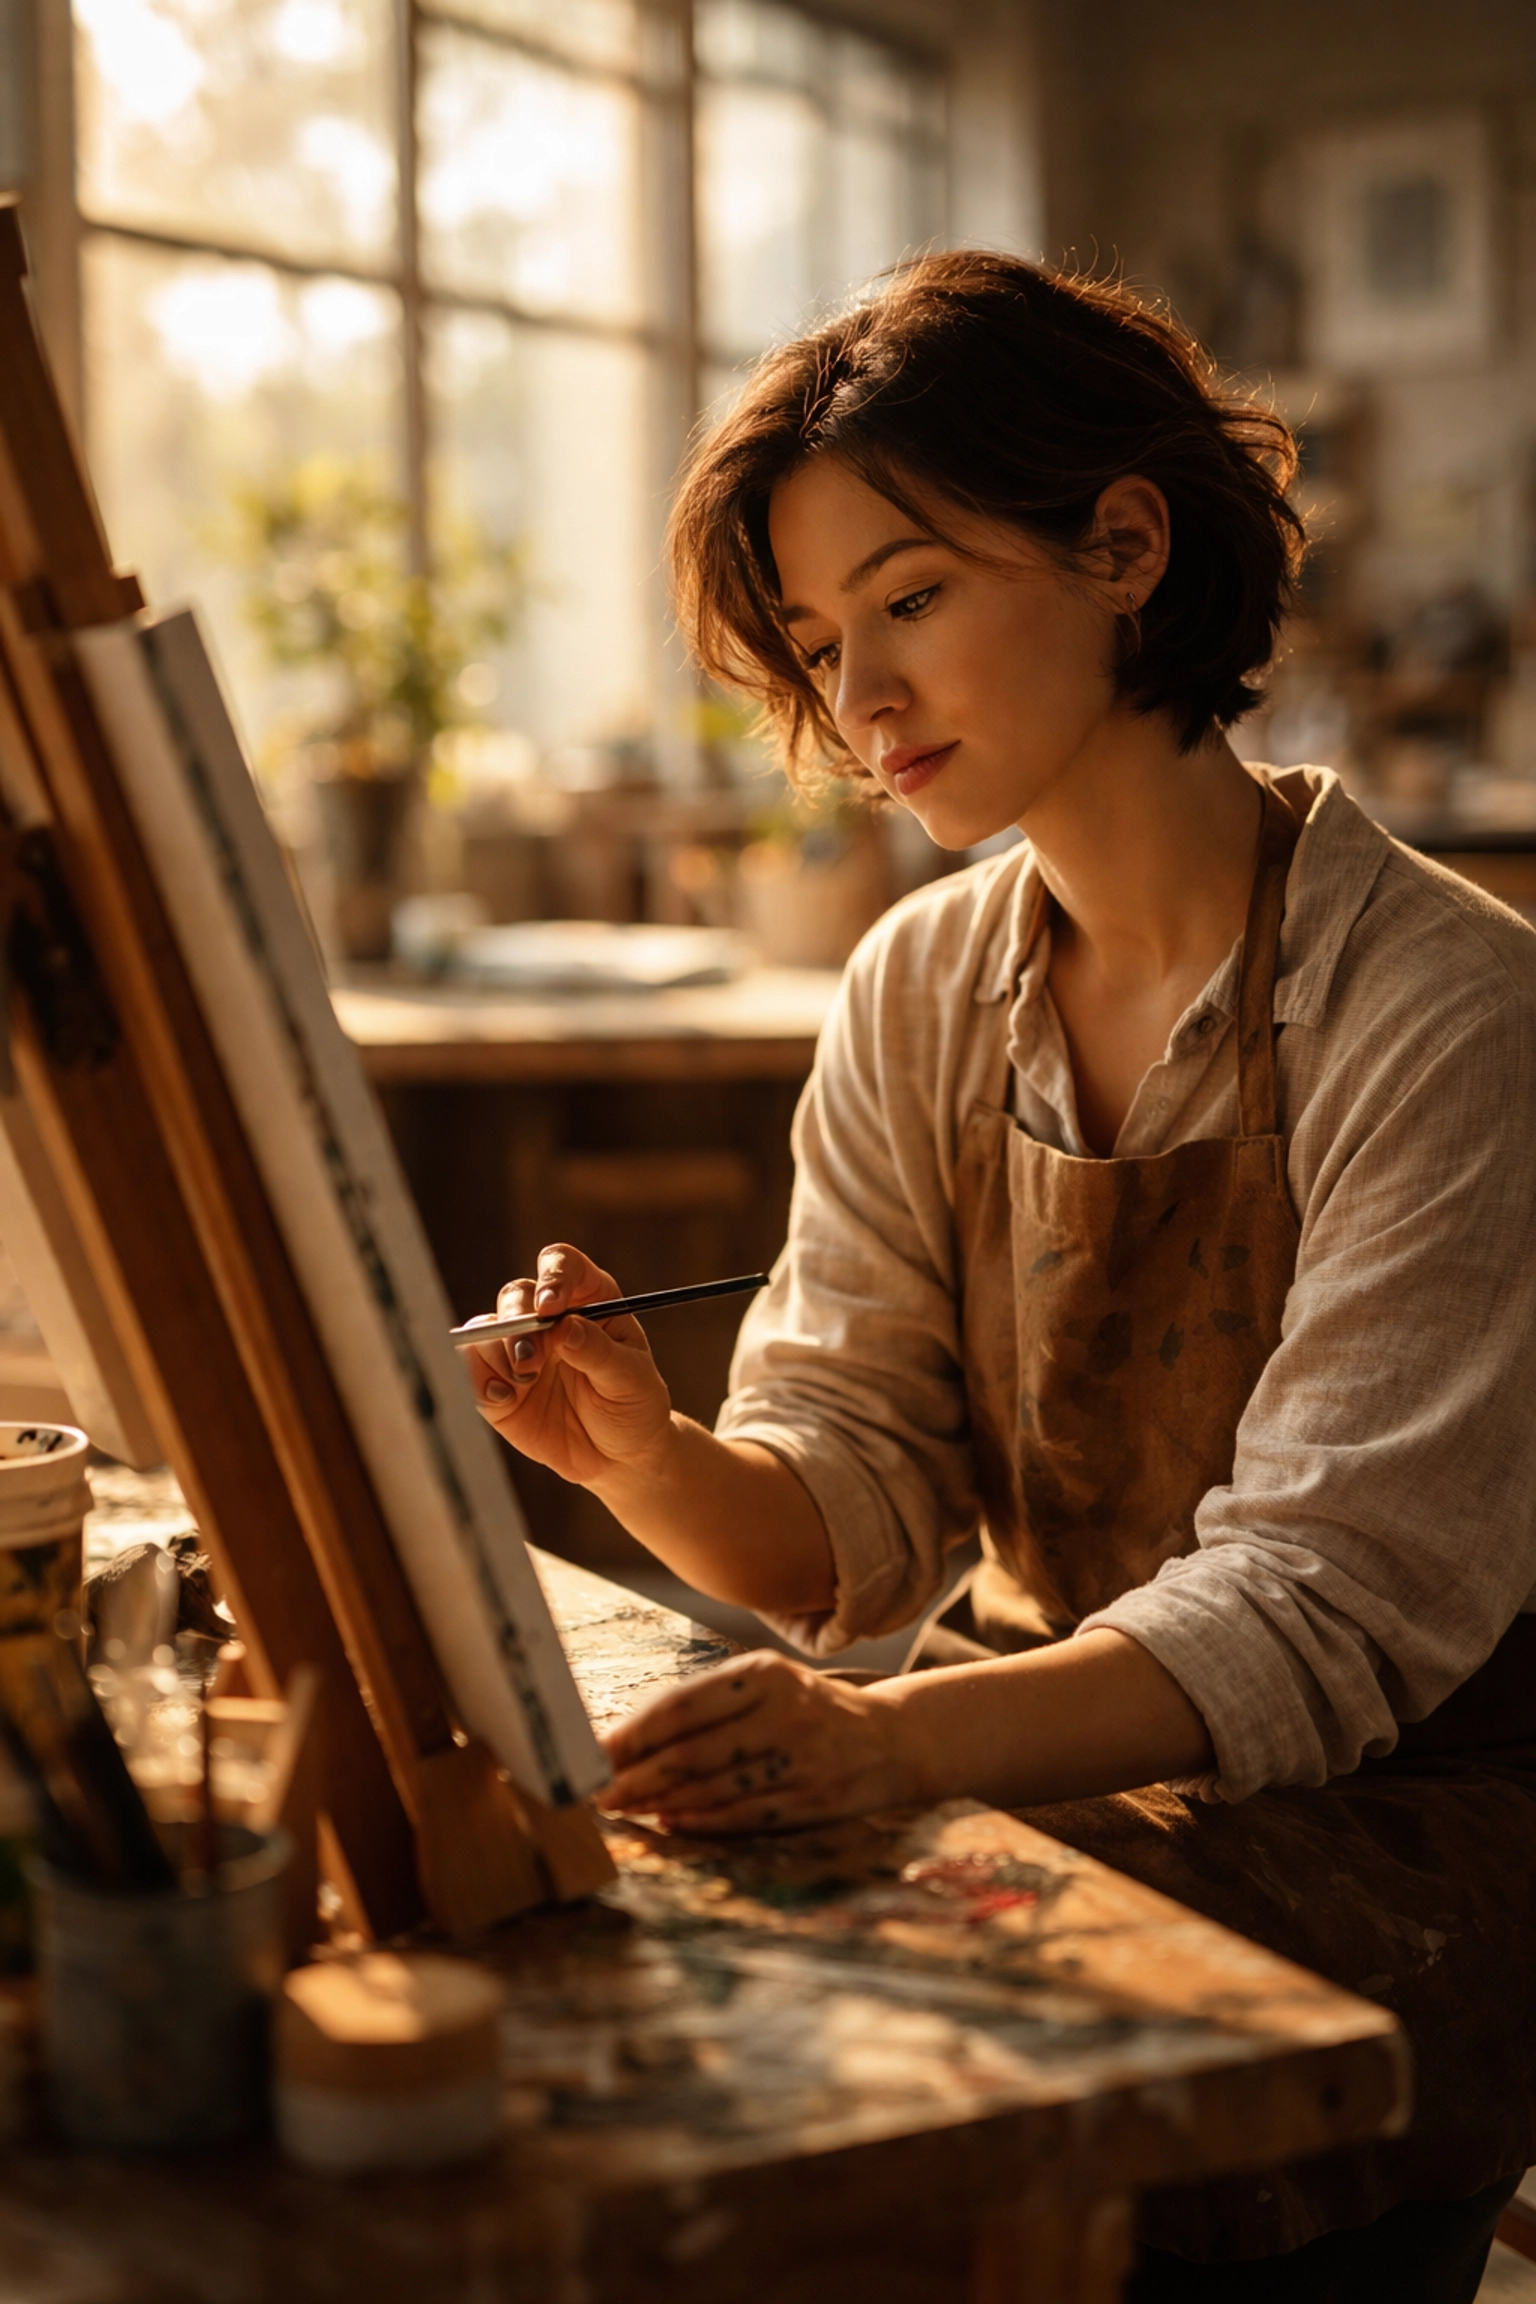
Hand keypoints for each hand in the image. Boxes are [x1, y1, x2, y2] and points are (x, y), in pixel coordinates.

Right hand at [461, 1244, 673, 1485]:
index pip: (563, 1266)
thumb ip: (598, 1352)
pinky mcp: (498, 1384)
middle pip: (517, 1294)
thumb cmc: (634, 1406)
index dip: (552, 1277)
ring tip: (524, 1384)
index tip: (550, 1307)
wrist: (617, 1455)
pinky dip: (479, 1380)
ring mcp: (519, 1349)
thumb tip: (564, 1328)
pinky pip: (471, 1368)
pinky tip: (506, 1400)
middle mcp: (549, 1318)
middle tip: (530, 1359)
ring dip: (498, 1353)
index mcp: (589, 1300)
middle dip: (517, 1321)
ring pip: (486, 1328)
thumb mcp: (631, 1380)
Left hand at [599, 1650, 916, 1832]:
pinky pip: (745, 1816)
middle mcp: (784, 1713)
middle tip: (596, 1793)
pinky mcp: (814, 1801)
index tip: (594, 1752)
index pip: (683, 1705)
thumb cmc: (808, 1709)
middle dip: (635, 1777)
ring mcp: (801, 1761)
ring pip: (713, 1788)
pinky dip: (702, 1821)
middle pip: (692, 1753)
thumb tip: (630, 1737)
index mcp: (765, 1674)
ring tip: (625, 1808)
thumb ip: (709, 1703)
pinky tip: (671, 1821)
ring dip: (660, 1803)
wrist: (892, 1739)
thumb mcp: (767, 1683)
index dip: (633, 1734)